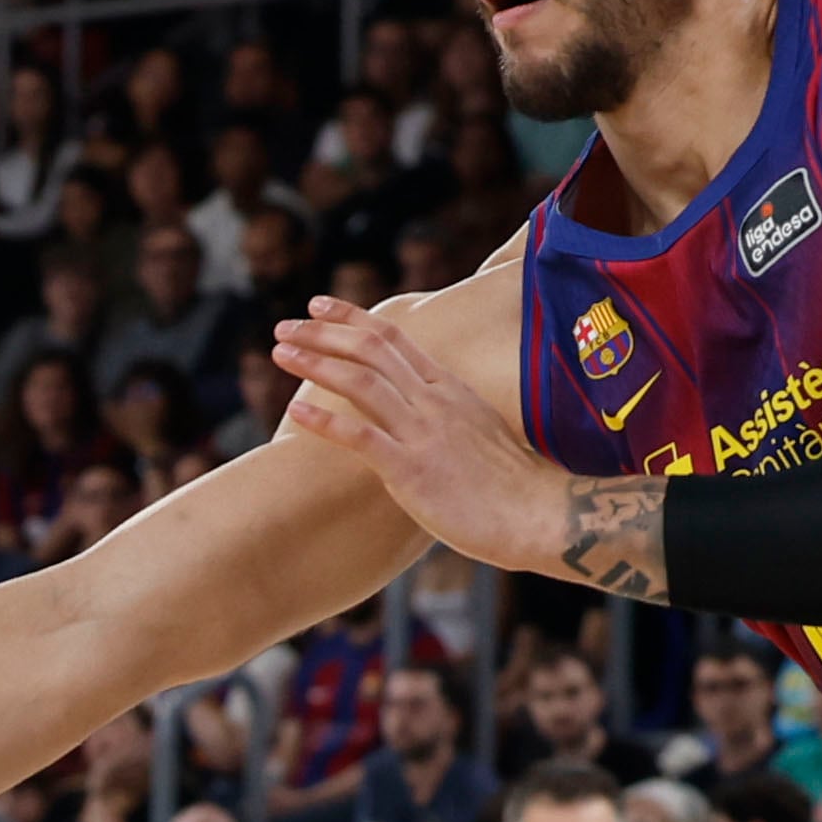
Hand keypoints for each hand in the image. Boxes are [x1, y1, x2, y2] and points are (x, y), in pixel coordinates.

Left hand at [275, 298, 561, 573]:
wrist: (541, 515)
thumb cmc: (513, 485)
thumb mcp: (480, 432)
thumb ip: (448, 416)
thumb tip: (422, 416)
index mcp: (449, 388)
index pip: (394, 337)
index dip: (352, 318)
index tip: (318, 306)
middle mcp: (434, 401)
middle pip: (371, 349)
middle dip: (323, 332)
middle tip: (285, 326)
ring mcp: (424, 433)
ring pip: (361, 382)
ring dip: (316, 363)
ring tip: (280, 352)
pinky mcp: (413, 469)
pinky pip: (361, 437)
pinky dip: (324, 422)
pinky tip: (294, 413)